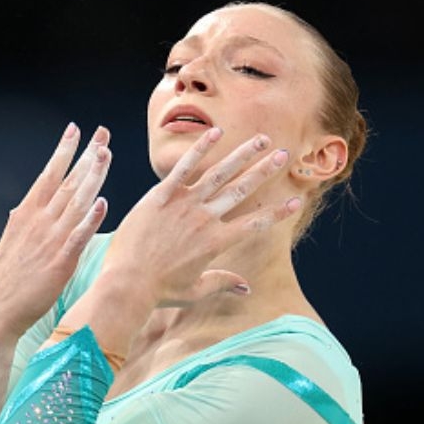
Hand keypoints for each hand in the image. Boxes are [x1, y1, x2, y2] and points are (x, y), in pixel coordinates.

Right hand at [0, 124, 111, 340]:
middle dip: (86, 156)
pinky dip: (90, 220)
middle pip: (67, 182)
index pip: (49, 174)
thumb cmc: (9, 278)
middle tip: (102, 133)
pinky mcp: (60, 261)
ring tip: (105, 154)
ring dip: (92, 177)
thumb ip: (26, 222)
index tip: (75, 129)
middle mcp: (38, 221)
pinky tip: (102, 203)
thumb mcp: (14, 240)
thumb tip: (25, 207)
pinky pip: (78, 236)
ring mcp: (50, 239)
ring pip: (75, 201)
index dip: (63, 151)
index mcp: (27, 213)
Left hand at [101, 127, 300, 305]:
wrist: (127, 283)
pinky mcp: (162, 196)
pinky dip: (201, 149)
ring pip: (220, 173)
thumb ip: (222, 282)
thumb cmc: (160, 291)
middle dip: (266, 171)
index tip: (296, 201)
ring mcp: (184, 205)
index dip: (278, 212)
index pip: (255, 223)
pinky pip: (184, 167)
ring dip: (243, 154)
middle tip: (284, 155)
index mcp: (217, 242)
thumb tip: (247, 288)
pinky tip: (217, 132)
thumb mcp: (195, 291)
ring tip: (261, 140)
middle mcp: (206, 219)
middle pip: (242, 190)